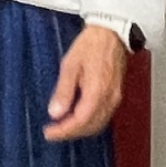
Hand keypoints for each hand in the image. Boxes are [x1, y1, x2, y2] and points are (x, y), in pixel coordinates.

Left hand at [43, 25, 127, 141]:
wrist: (111, 33)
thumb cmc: (91, 45)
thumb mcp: (70, 65)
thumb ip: (63, 91)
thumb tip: (55, 113)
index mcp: (97, 92)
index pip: (80, 122)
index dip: (63, 131)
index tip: (49, 133)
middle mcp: (109, 99)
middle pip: (90, 127)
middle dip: (70, 133)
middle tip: (53, 132)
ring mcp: (115, 98)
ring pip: (98, 124)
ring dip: (80, 129)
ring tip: (62, 127)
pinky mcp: (116, 94)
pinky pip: (103, 116)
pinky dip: (89, 122)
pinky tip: (77, 117)